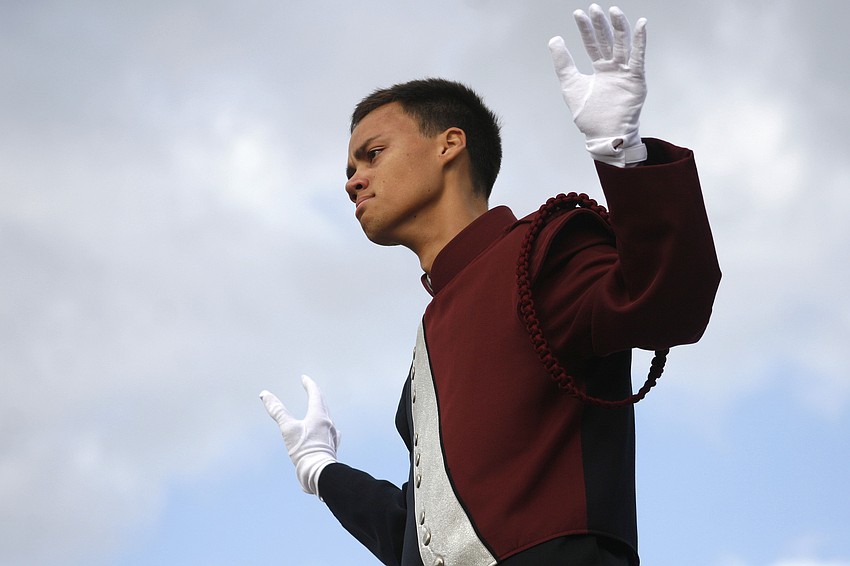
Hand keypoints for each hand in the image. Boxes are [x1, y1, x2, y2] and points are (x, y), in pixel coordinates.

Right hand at [260, 375, 340, 495]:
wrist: (319, 472)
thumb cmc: (303, 450)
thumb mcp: (287, 428)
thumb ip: (277, 410)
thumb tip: (264, 394)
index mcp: (319, 415)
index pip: (315, 394)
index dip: (309, 384)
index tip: (304, 379)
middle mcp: (328, 423)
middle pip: (323, 404)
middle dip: (315, 395)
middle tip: (310, 388)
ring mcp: (332, 435)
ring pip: (327, 417)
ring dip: (320, 410)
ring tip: (317, 408)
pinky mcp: (332, 446)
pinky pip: (329, 431)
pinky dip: (323, 426)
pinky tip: (325, 430)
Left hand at [548, 4, 647, 165]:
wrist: (602, 135)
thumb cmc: (588, 115)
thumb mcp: (570, 84)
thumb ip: (563, 63)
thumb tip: (554, 39)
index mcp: (600, 69)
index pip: (592, 44)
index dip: (586, 29)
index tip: (578, 13)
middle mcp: (614, 68)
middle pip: (608, 41)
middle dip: (601, 25)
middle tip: (594, 8)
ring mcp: (625, 72)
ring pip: (623, 45)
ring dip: (619, 27)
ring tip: (613, 11)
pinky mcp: (636, 80)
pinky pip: (639, 58)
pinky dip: (640, 42)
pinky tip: (640, 25)